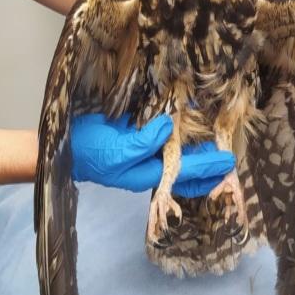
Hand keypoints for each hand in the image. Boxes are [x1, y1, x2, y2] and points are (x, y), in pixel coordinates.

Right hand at [70, 113, 234, 197]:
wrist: (64, 144)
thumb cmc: (90, 153)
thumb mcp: (119, 152)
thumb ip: (146, 142)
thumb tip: (169, 127)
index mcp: (147, 174)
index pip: (185, 173)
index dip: (208, 167)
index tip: (229, 162)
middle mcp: (149, 164)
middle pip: (186, 168)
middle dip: (207, 164)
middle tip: (230, 157)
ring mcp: (144, 150)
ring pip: (177, 152)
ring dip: (195, 147)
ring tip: (216, 141)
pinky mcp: (136, 134)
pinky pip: (162, 133)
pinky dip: (176, 129)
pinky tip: (188, 121)